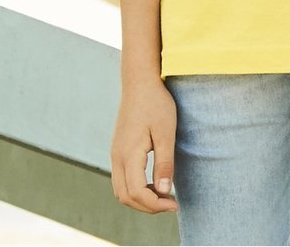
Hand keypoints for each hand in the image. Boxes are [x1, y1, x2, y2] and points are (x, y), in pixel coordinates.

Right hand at [110, 78, 178, 213]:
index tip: (175, 203)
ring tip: (163, 195)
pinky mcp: (118, 149)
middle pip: (125, 197)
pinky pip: (121, 179)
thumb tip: (164, 192)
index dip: (156, 204)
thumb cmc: (156, 104)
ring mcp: (115, 153)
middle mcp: (117, 157)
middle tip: (170, 204)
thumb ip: (164, 163)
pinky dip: (135, 189)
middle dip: (147, 206)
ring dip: (140, 199)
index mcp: (128, 154)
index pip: (137, 192)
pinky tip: (154, 183)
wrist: (139, 82)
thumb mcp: (166, 132)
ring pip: (121, 190)